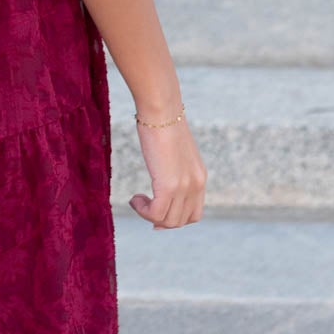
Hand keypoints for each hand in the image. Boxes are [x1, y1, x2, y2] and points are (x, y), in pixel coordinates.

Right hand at [129, 115, 206, 229]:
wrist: (161, 111)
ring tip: (137, 200)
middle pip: (181, 221)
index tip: (155, 212)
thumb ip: (174, 168)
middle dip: (160, 220)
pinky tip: (134, 198)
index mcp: (199, 177)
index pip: (194, 214)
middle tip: (142, 206)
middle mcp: (196, 185)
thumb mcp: (174, 152)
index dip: (174, 219)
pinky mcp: (169, 186)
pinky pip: (156, 214)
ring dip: (149, 215)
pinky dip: (143, 211)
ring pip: (169, 221)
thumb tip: (162, 177)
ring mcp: (185, 187)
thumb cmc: (162, 125)